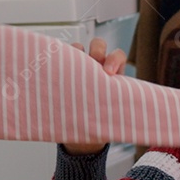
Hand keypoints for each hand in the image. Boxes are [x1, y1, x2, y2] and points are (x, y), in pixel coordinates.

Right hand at [61, 38, 127, 155]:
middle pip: (98, 45)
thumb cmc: (103, 120)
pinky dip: (58, 62)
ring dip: (74, 54)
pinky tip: (53, 70)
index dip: (114, 59)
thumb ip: (115, 106)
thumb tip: (125, 119)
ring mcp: (80, 68)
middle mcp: (97, 66)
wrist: (85, 133)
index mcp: (113, 73)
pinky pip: (61, 60)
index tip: (109, 73)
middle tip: (94, 60)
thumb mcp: (112, 113)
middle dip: (97, 49)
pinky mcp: (65, 73)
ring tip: (69, 68)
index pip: (118, 55)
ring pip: (77, 49)